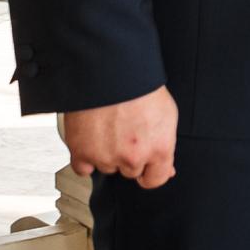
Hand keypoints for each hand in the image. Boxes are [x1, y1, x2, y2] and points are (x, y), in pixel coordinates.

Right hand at [60, 87, 178, 189]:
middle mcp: (133, 158)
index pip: (155, 180)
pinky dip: (85, 158)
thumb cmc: (139, 86)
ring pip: (107, 167)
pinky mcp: (82, 152)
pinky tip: (90, 142)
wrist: (109, 69)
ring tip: (108, 128)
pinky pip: (82, 168)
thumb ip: (165, 145)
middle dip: (129, 156)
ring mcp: (106, 157)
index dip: (150, 170)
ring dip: (107, 154)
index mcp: (159, 149)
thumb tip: (167, 168)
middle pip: (130, 171)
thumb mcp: (167, 114)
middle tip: (125, 132)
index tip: (146, 164)